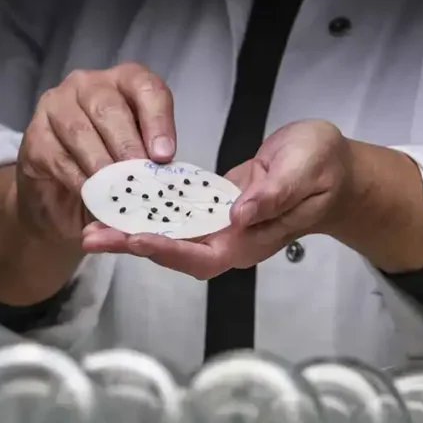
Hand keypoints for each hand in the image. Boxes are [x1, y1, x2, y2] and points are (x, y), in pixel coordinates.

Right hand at [14, 62, 176, 242]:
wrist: (59, 197)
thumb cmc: (108, 169)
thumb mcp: (137, 161)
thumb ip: (149, 162)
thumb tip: (163, 177)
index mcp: (124, 82)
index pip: (146, 87)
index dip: (158, 121)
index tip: (164, 156)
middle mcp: (88, 85)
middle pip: (110, 108)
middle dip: (128, 146)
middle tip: (140, 179)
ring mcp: (56, 106)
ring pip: (80, 131)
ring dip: (102, 164)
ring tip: (118, 192)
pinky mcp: (35, 136)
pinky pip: (58, 156)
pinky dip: (78, 180)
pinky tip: (92, 196)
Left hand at [82, 120, 354, 277]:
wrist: (332, 167)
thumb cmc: (324, 167)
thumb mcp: (306, 168)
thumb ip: (275, 193)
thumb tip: (240, 213)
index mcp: (250, 239)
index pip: (202, 255)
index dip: (167, 250)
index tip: (134, 239)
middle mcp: (229, 240)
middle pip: (174, 253)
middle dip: (131, 245)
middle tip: (90, 235)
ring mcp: (218, 227)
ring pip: (168, 236)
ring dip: (129, 232)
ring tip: (92, 224)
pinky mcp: (211, 209)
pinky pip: (174, 216)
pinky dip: (146, 211)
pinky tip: (119, 203)